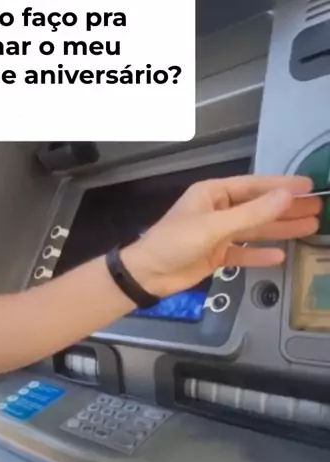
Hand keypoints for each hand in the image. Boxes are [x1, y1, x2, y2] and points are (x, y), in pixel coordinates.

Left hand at [121, 175, 321, 297]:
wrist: (148, 275)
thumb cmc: (175, 242)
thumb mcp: (214, 226)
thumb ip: (251, 214)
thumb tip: (286, 197)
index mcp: (213, 194)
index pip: (254, 186)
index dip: (282, 186)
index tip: (308, 186)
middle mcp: (217, 210)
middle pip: (258, 207)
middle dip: (287, 208)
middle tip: (317, 208)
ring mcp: (217, 233)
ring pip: (254, 229)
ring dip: (280, 229)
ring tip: (310, 227)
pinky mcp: (215, 255)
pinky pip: (243, 252)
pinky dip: (260, 254)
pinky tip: (280, 255)